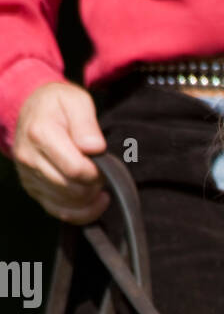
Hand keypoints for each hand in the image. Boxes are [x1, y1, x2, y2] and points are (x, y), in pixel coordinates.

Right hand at [13, 81, 108, 223]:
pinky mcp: (34, 190)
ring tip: (97, 180)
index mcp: (40, 134)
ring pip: (68, 205)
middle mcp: (30, 159)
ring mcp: (29, 177)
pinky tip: (95, 200)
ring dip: (89, 198)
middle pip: (72, 190)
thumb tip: (95, 148)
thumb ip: (86, 124)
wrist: (33, 110)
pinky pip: (60, 212)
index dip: (97, 172)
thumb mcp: (76, 101)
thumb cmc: (59, 105)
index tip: (104, 163)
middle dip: (94, 185)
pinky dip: (82, 212)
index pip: (75, 170)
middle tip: (102, 171)